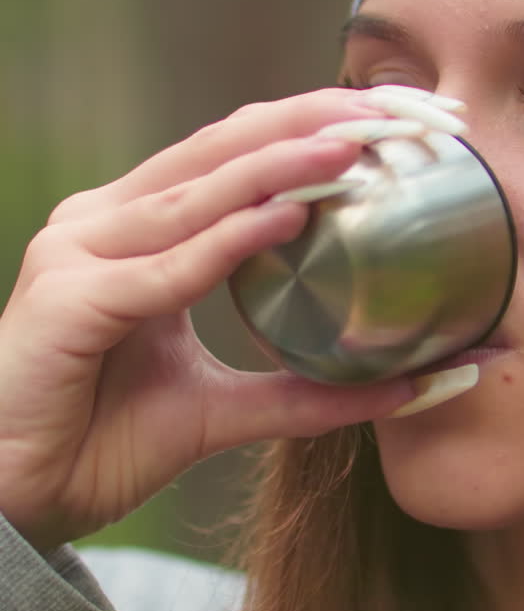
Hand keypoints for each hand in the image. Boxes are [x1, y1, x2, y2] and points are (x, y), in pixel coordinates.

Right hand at [0, 89, 414, 549]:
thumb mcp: (217, 408)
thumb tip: (399, 390)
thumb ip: (297, 392)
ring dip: (281, 166)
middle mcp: (104, 224)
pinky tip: (290, 216)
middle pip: (219, 151)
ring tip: (356, 145)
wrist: (15, 499)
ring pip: (195, 196)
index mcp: (135, 232)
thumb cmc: (97, 441)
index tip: (397, 124)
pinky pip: (166, 268)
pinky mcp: (68, 300)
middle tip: (396, 111)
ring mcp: (78, 252)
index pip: (233, 158)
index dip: (309, 129)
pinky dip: (230, 240)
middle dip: (309, 122)